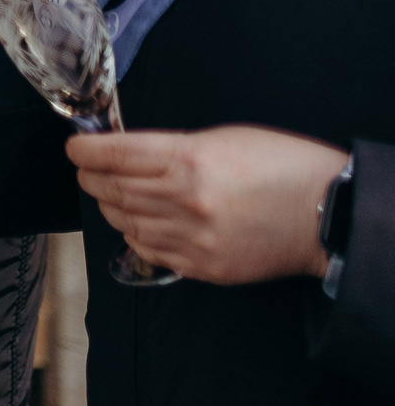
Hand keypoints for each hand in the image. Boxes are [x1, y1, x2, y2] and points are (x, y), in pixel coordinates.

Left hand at [68, 125, 345, 284]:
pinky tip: (137, 223)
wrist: (328, 215)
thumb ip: (173, 148)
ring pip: (125, 222)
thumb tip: (133, 154)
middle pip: (113, 189)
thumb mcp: (222, 138)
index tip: (76, 148)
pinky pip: (149, 251)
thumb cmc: (281, 166)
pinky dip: (135, 234)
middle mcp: (184, 202)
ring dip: (110, 206)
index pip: (114, 155)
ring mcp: (193, 239)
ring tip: (110, 194)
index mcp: (188, 161)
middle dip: (92, 177)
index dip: (86, 151)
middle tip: (87, 170)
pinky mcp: (203, 267)